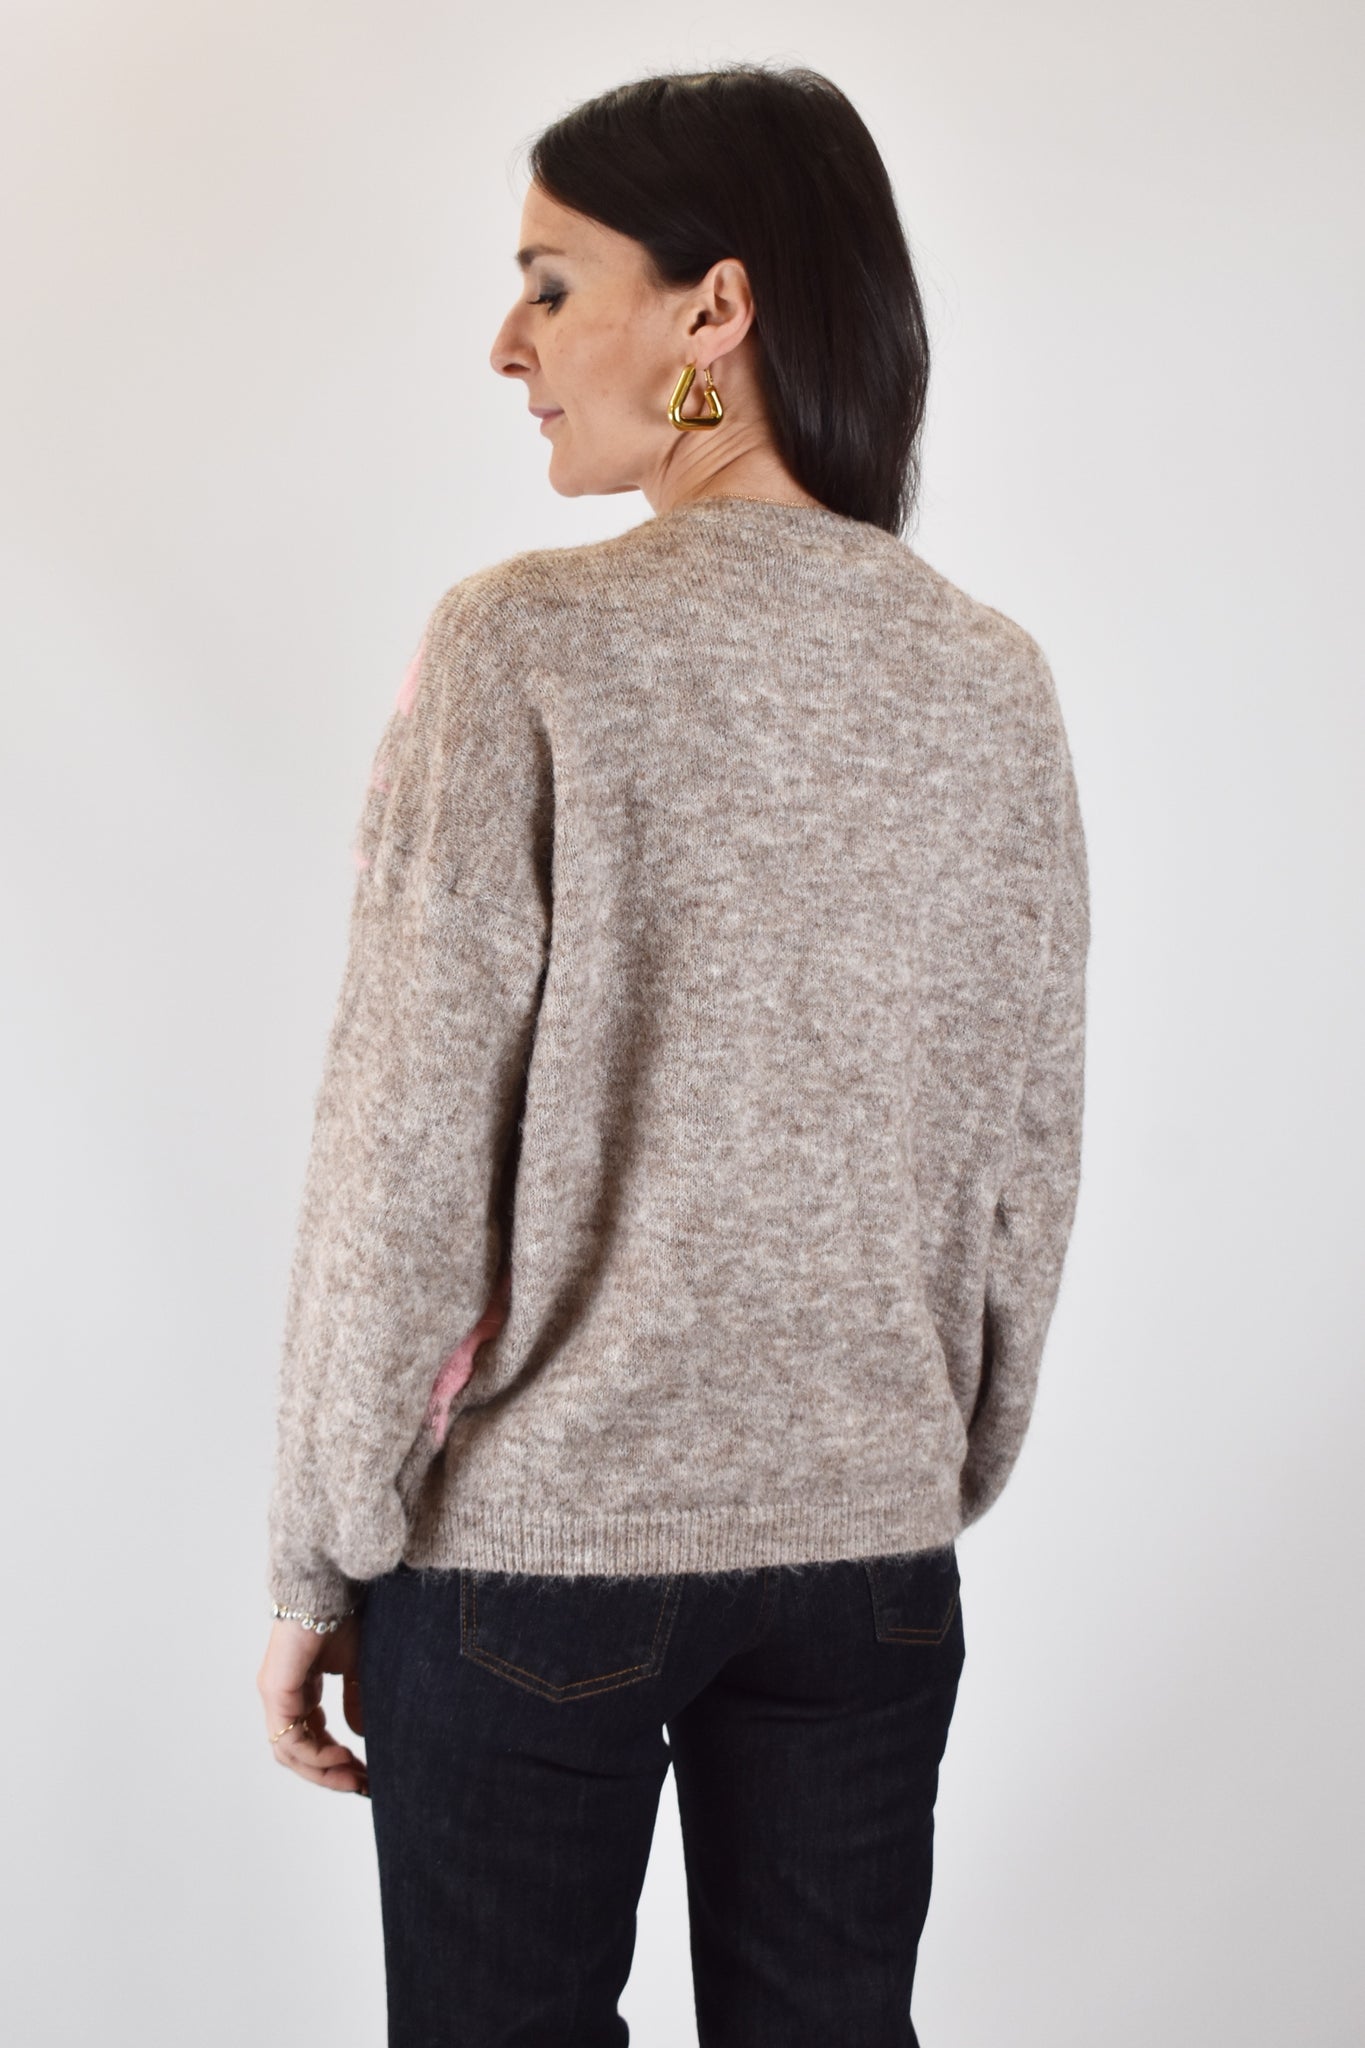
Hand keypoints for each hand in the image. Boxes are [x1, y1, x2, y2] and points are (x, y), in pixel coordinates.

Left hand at [258, 1610, 368, 1795]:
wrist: (329, 1589)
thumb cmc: (342, 1618)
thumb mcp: (357, 1667)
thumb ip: (357, 1700)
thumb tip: (360, 1734)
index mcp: (299, 1691)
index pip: (312, 1739)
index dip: (336, 1761)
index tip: (365, 1776)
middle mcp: (282, 1697)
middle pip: (298, 1754)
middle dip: (331, 1775)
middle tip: (361, 1787)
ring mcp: (275, 1696)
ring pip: (291, 1753)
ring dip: (323, 1771)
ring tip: (354, 1779)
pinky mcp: (275, 1692)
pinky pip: (291, 1738)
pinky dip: (315, 1755)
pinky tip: (341, 1757)